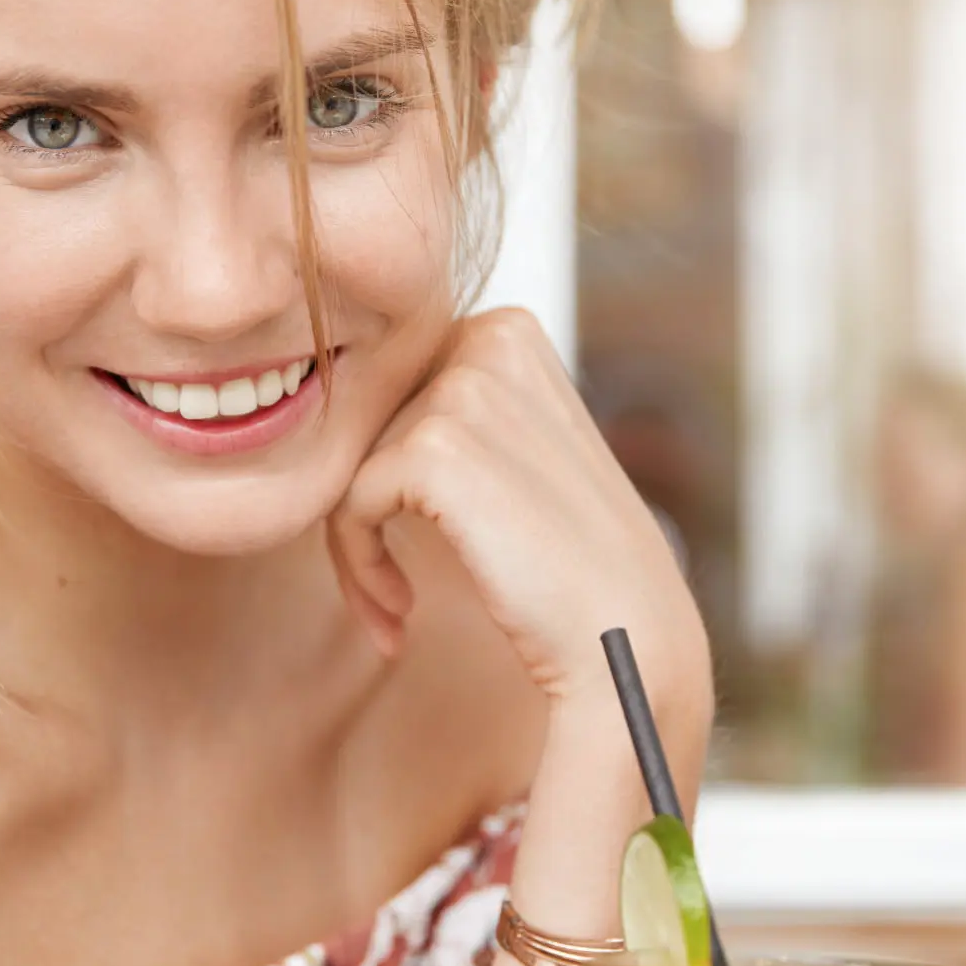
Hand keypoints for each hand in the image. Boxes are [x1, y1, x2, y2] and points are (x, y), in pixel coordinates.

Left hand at [326, 308, 707, 706]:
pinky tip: (401, 610)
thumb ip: (449, 416)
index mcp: (506, 331)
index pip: (388, 388)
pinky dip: (360, 565)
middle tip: (385, 589)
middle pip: (362, 423)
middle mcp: (488, 339)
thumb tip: (340, 407)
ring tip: (398, 606)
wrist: (624, 634)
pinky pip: (349, 501)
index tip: (401, 544)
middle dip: (359, 510)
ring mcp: (465, 389)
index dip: (380, 471)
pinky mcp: (438, 449)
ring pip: (347, 464)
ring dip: (357, 548)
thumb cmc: (569, 562)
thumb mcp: (513, 454)